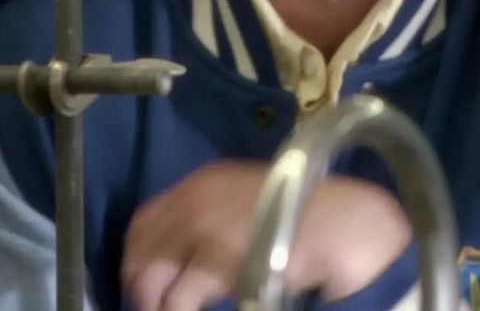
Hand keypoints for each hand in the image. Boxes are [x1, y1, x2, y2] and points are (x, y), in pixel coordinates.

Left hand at [122, 159, 411, 309]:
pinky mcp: (214, 258)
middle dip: (138, 280)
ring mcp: (201, 226)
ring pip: (150, 275)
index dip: (138, 253)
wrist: (341, 219)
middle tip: (150, 306)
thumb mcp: (251, 204)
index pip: (145, 218)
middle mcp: (193, 198)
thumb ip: (219, 219)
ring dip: (152, 302)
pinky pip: (176, 300)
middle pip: (139, 245)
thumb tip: (191, 259)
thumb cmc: (304, 212)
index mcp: (203, 181)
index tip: (144, 279)